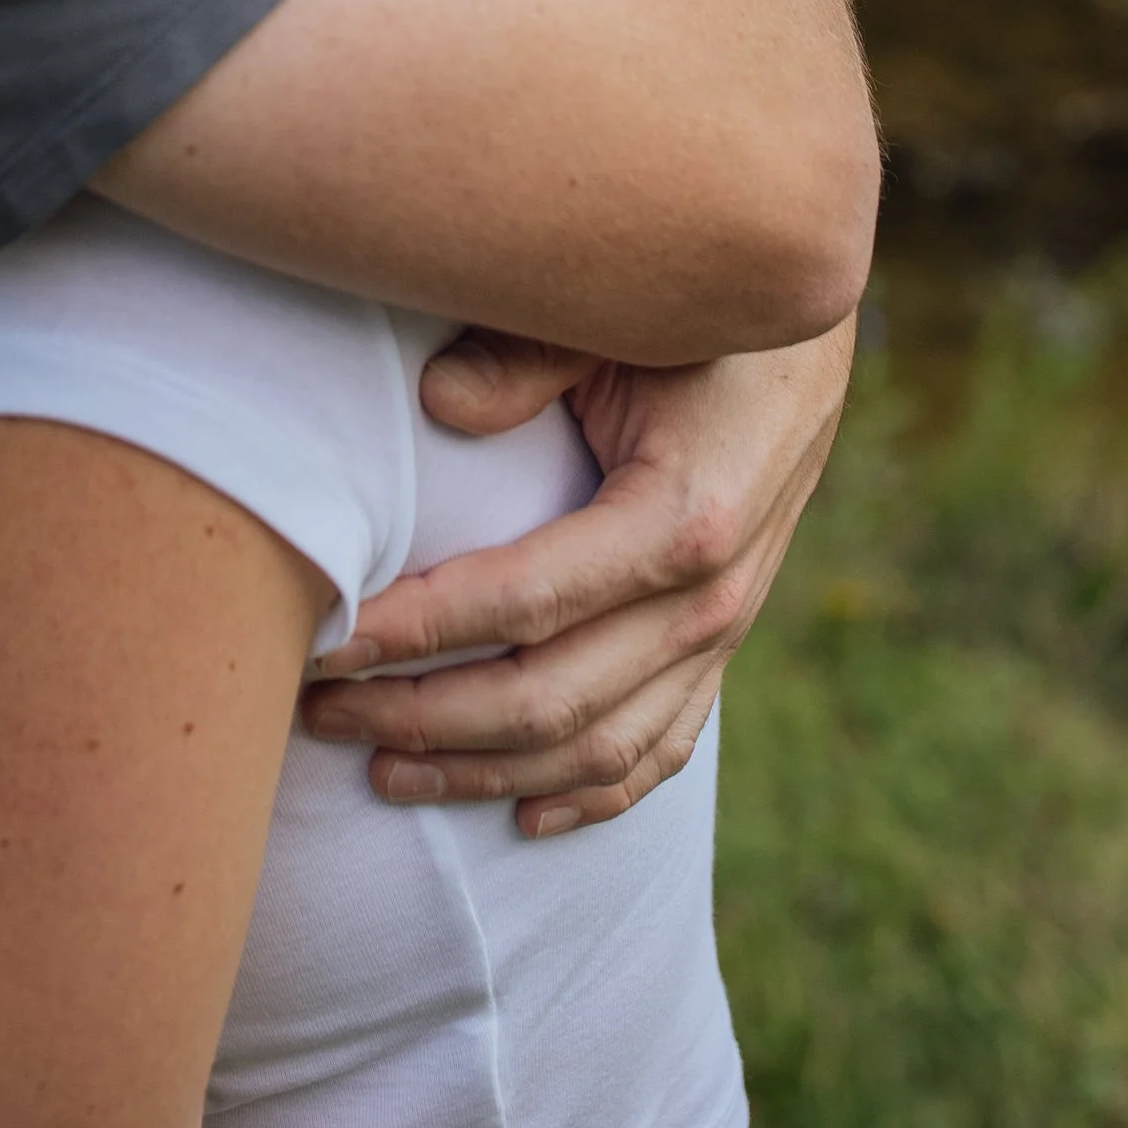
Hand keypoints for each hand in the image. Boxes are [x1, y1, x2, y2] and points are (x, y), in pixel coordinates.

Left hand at [296, 315, 856, 836]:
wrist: (808, 322)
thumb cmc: (697, 310)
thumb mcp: (617, 312)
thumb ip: (529, 354)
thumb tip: (436, 401)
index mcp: (683, 515)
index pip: (523, 603)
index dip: (416, 633)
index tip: (325, 642)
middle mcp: (710, 595)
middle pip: (547, 700)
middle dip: (422, 718)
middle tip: (318, 711)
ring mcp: (725, 631)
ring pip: (595, 749)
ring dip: (483, 772)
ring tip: (379, 774)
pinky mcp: (727, 640)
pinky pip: (662, 748)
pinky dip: (589, 795)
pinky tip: (520, 818)